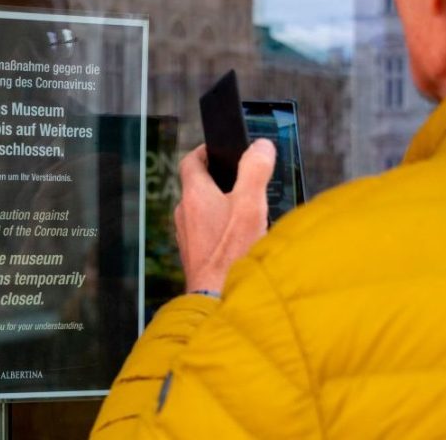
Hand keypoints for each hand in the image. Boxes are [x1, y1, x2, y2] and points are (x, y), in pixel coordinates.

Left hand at [174, 140, 276, 293]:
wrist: (217, 299)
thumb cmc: (232, 253)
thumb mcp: (250, 204)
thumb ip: (255, 170)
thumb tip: (261, 146)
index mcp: (194, 194)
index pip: (191, 161)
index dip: (206, 151)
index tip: (221, 150)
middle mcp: (185, 213)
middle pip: (198, 186)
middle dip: (220, 180)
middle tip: (244, 181)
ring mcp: (188, 236)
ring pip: (202, 211)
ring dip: (221, 206)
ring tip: (246, 211)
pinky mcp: (195, 256)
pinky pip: (206, 233)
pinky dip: (220, 229)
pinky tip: (240, 239)